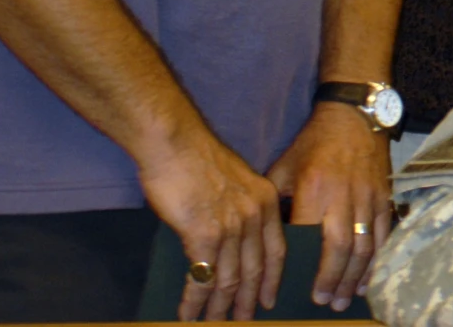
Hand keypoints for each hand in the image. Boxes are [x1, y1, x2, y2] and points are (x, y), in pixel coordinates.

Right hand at [137, 124, 284, 320]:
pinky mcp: (204, 235)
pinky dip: (194, 302)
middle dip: (248, 302)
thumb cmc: (196, 160)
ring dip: (219, 309)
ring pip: (229, 280)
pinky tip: (186, 316)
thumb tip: (228, 243)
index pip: (277, 251)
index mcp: (266, 203)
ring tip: (213, 325)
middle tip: (243, 322)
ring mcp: (231, 228)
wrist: (175, 143)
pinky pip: (202, 278)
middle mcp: (255, 217)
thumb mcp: (233, 183)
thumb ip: (238, 211)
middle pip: (255, 271)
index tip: (271, 301)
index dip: (273, 280)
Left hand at [267, 103, 392, 309]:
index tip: (307, 293)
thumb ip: (276, 202)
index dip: (311, 268)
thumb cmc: (312, 144)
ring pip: (366, 244)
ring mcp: (367, 196)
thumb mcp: (284, 167)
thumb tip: (263, 238)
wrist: (354, 116)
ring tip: (347, 298)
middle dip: (336, 279)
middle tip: (328, 302)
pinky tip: (369, 278)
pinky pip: (383, 232)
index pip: (311, 238)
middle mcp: (343, 196)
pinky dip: (378, 258)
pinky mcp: (384, 195)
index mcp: (313, 190)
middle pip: (343, 247)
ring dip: (357, 275)